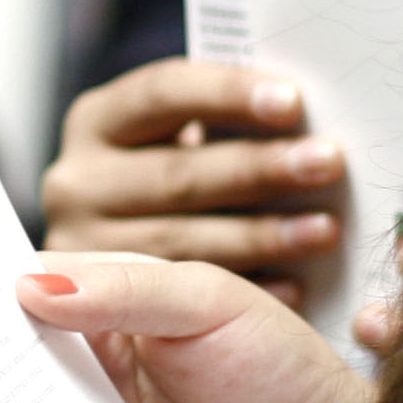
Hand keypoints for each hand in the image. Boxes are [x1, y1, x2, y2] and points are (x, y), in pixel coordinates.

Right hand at [41, 58, 344, 282]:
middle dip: (260, 167)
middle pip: (177, 173)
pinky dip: (244, 291)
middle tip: (327, 162)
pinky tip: (295, 287)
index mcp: (96, 121)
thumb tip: (297, 105)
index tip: (293, 102)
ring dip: (262, 236)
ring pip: (182, 241)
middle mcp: (75, 183)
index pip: (162, 94)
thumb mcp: (172, 141)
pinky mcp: (102, 308)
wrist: (118, 266)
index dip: (227, 94)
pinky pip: (183, 303)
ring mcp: (83, 248)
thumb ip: (217, 123)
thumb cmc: (169, 185)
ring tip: (324, 230)